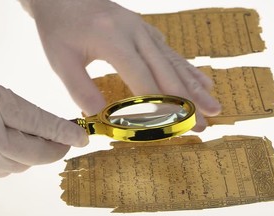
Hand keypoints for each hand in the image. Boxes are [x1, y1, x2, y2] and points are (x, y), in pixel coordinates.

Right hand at [0, 67, 87, 176]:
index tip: (83, 136)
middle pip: (37, 152)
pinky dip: (19, 161)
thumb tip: (43, 125)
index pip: (42, 125)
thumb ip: (14, 106)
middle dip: (57, 147)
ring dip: (39, 155)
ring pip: (23, 164)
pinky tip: (19, 149)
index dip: (66, 132)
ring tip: (43, 141)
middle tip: (68, 140)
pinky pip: (6, 170)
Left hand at [21, 0, 220, 130]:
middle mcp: (135, 32)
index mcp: (112, 39)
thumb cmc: (59, 28)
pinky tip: (204, 82)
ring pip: (175, 63)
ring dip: (195, 88)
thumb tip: (100, 117)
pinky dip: (189, 70)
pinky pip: (172, 53)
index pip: (142, 79)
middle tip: (203, 126)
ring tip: (214, 108)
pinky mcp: (146, 30)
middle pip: (167, 72)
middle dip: (186, 103)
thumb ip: (79, 89)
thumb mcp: (61, 60)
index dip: (158, 106)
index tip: (173, 128)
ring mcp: (144, 30)